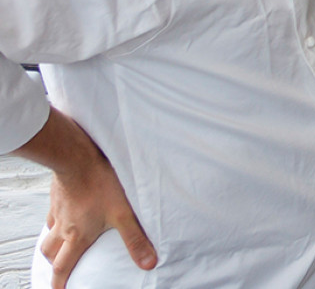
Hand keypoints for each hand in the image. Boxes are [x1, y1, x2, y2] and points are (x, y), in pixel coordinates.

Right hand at [15, 109, 156, 287]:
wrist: (78, 156)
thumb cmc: (100, 183)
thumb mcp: (123, 213)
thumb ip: (135, 239)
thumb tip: (149, 264)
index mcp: (76, 236)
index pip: (62, 268)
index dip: (59, 284)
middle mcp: (63, 226)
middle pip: (51, 254)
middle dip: (54, 265)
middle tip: (58, 270)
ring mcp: (58, 210)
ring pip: (48, 233)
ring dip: (53, 242)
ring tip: (60, 244)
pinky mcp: (57, 194)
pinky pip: (52, 212)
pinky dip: (56, 218)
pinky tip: (65, 212)